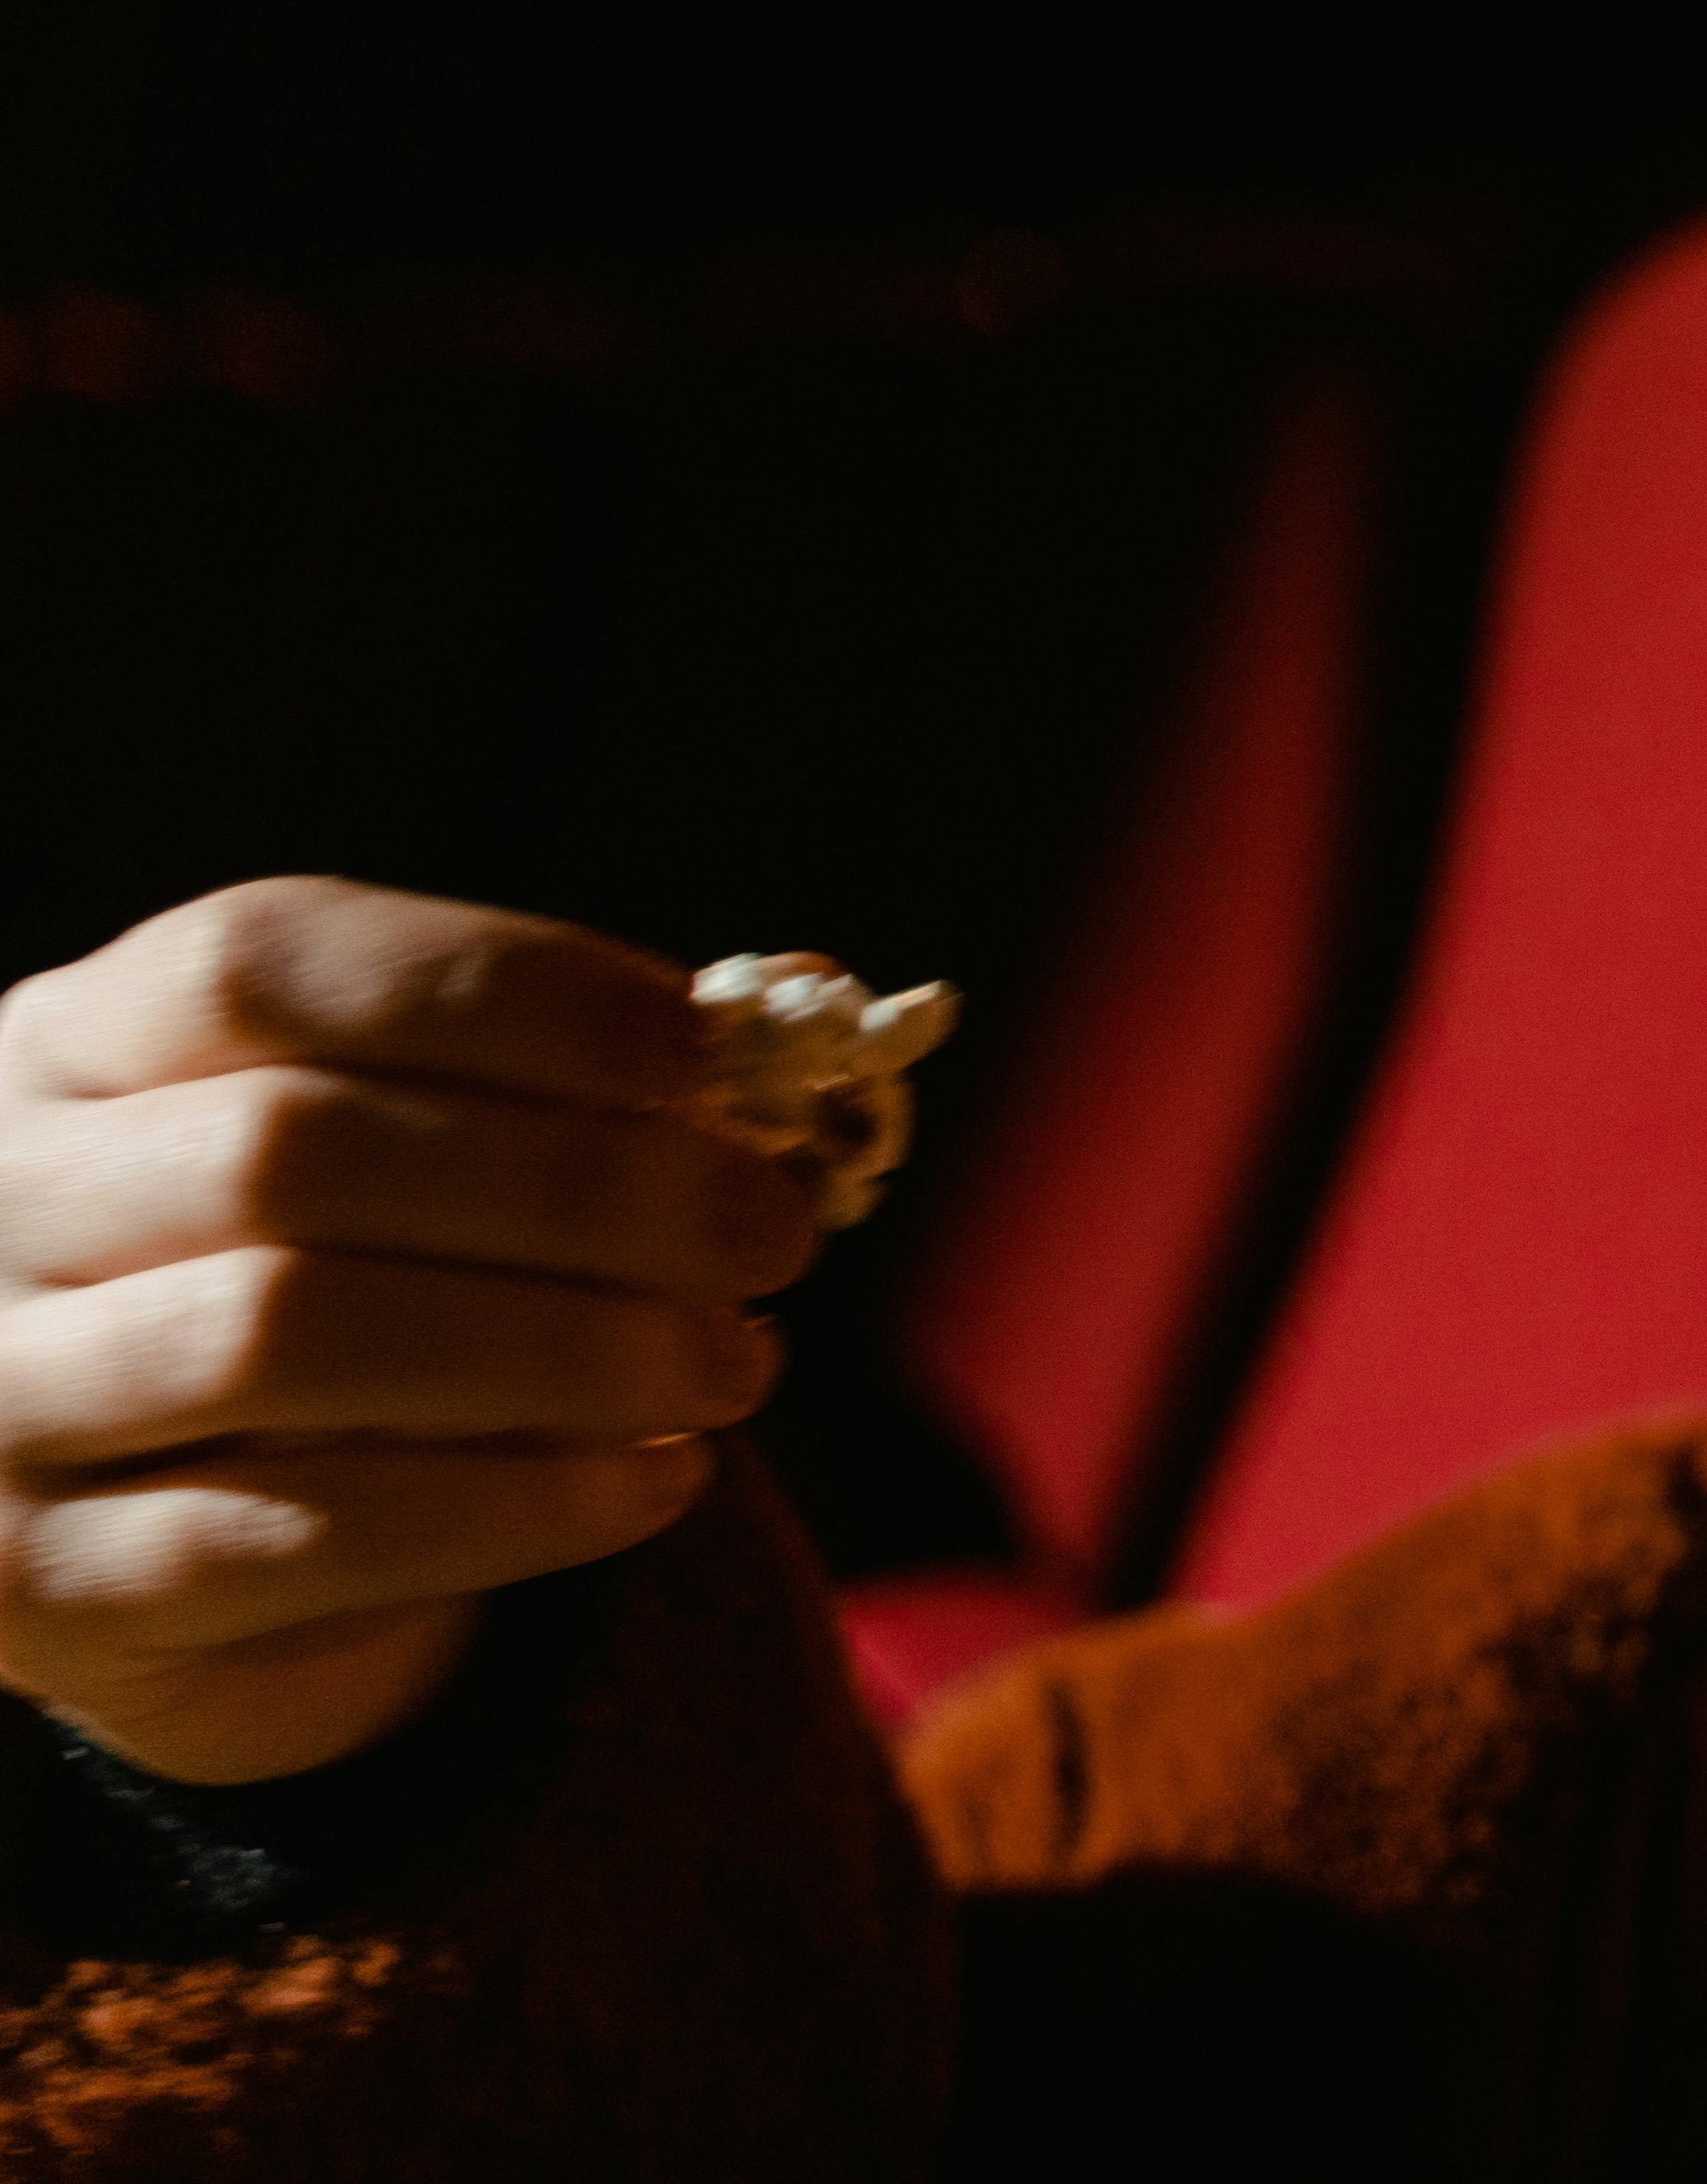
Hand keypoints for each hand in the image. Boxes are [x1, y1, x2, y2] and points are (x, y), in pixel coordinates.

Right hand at [0, 878, 814, 1782]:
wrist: (178, 1545)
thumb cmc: (345, 1286)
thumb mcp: (413, 1155)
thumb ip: (566, 1088)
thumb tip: (790, 1017)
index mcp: (78, 1040)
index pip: (266, 962)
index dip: (504, 990)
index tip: (701, 1044)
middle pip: (295, 1152)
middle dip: (579, 1186)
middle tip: (772, 1231)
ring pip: (287, 1340)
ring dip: (563, 1348)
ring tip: (736, 1361)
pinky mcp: (49, 1587)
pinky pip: (302, 1536)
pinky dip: (517, 1508)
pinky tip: (659, 1479)